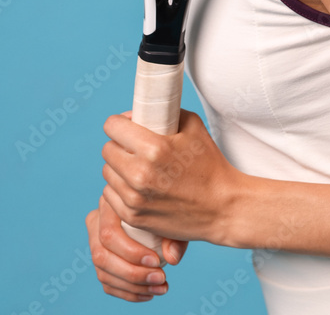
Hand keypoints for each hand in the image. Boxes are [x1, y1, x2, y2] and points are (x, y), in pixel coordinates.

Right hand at [86, 194, 186, 301]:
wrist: (162, 209)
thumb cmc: (166, 209)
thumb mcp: (172, 216)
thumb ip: (174, 236)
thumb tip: (172, 258)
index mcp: (109, 203)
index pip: (109, 233)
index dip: (130, 252)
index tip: (157, 261)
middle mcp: (96, 221)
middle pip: (102, 256)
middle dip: (132, 273)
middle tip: (160, 278)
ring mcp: (95, 242)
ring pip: (103, 272)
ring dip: (133, 287)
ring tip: (160, 288)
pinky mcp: (101, 261)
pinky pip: (107, 283)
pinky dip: (129, 293)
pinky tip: (149, 293)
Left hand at [101, 108, 241, 246]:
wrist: (222, 207)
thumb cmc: (210, 165)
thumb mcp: (193, 126)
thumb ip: (166, 113)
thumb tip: (141, 112)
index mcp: (154, 148)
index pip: (112, 126)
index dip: (118, 123)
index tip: (127, 126)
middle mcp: (140, 173)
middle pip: (107, 150)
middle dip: (119, 145)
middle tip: (134, 147)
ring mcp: (135, 198)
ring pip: (107, 173)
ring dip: (119, 168)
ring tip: (137, 167)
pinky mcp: (134, 217)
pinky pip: (110, 195)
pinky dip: (120, 189)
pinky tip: (136, 186)